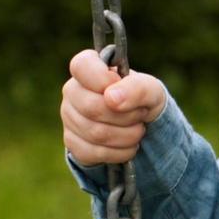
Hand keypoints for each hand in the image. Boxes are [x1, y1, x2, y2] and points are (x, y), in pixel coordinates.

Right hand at [61, 48, 168, 164]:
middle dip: (126, 116)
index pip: (81, 66)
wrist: (139, 125)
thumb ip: (137, 88)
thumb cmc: (140, 99)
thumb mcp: (150, 89)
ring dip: (127, 136)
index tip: (121, 89)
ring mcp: (69, 117)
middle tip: (140, 115)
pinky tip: (128, 145)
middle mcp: (72, 90)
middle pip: (92, 107)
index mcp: (88, 67)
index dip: (104, 80)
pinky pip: (93, 152)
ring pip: (95, 133)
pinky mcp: (72, 142)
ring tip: (137, 130)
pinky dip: (119, 152)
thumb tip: (112, 98)